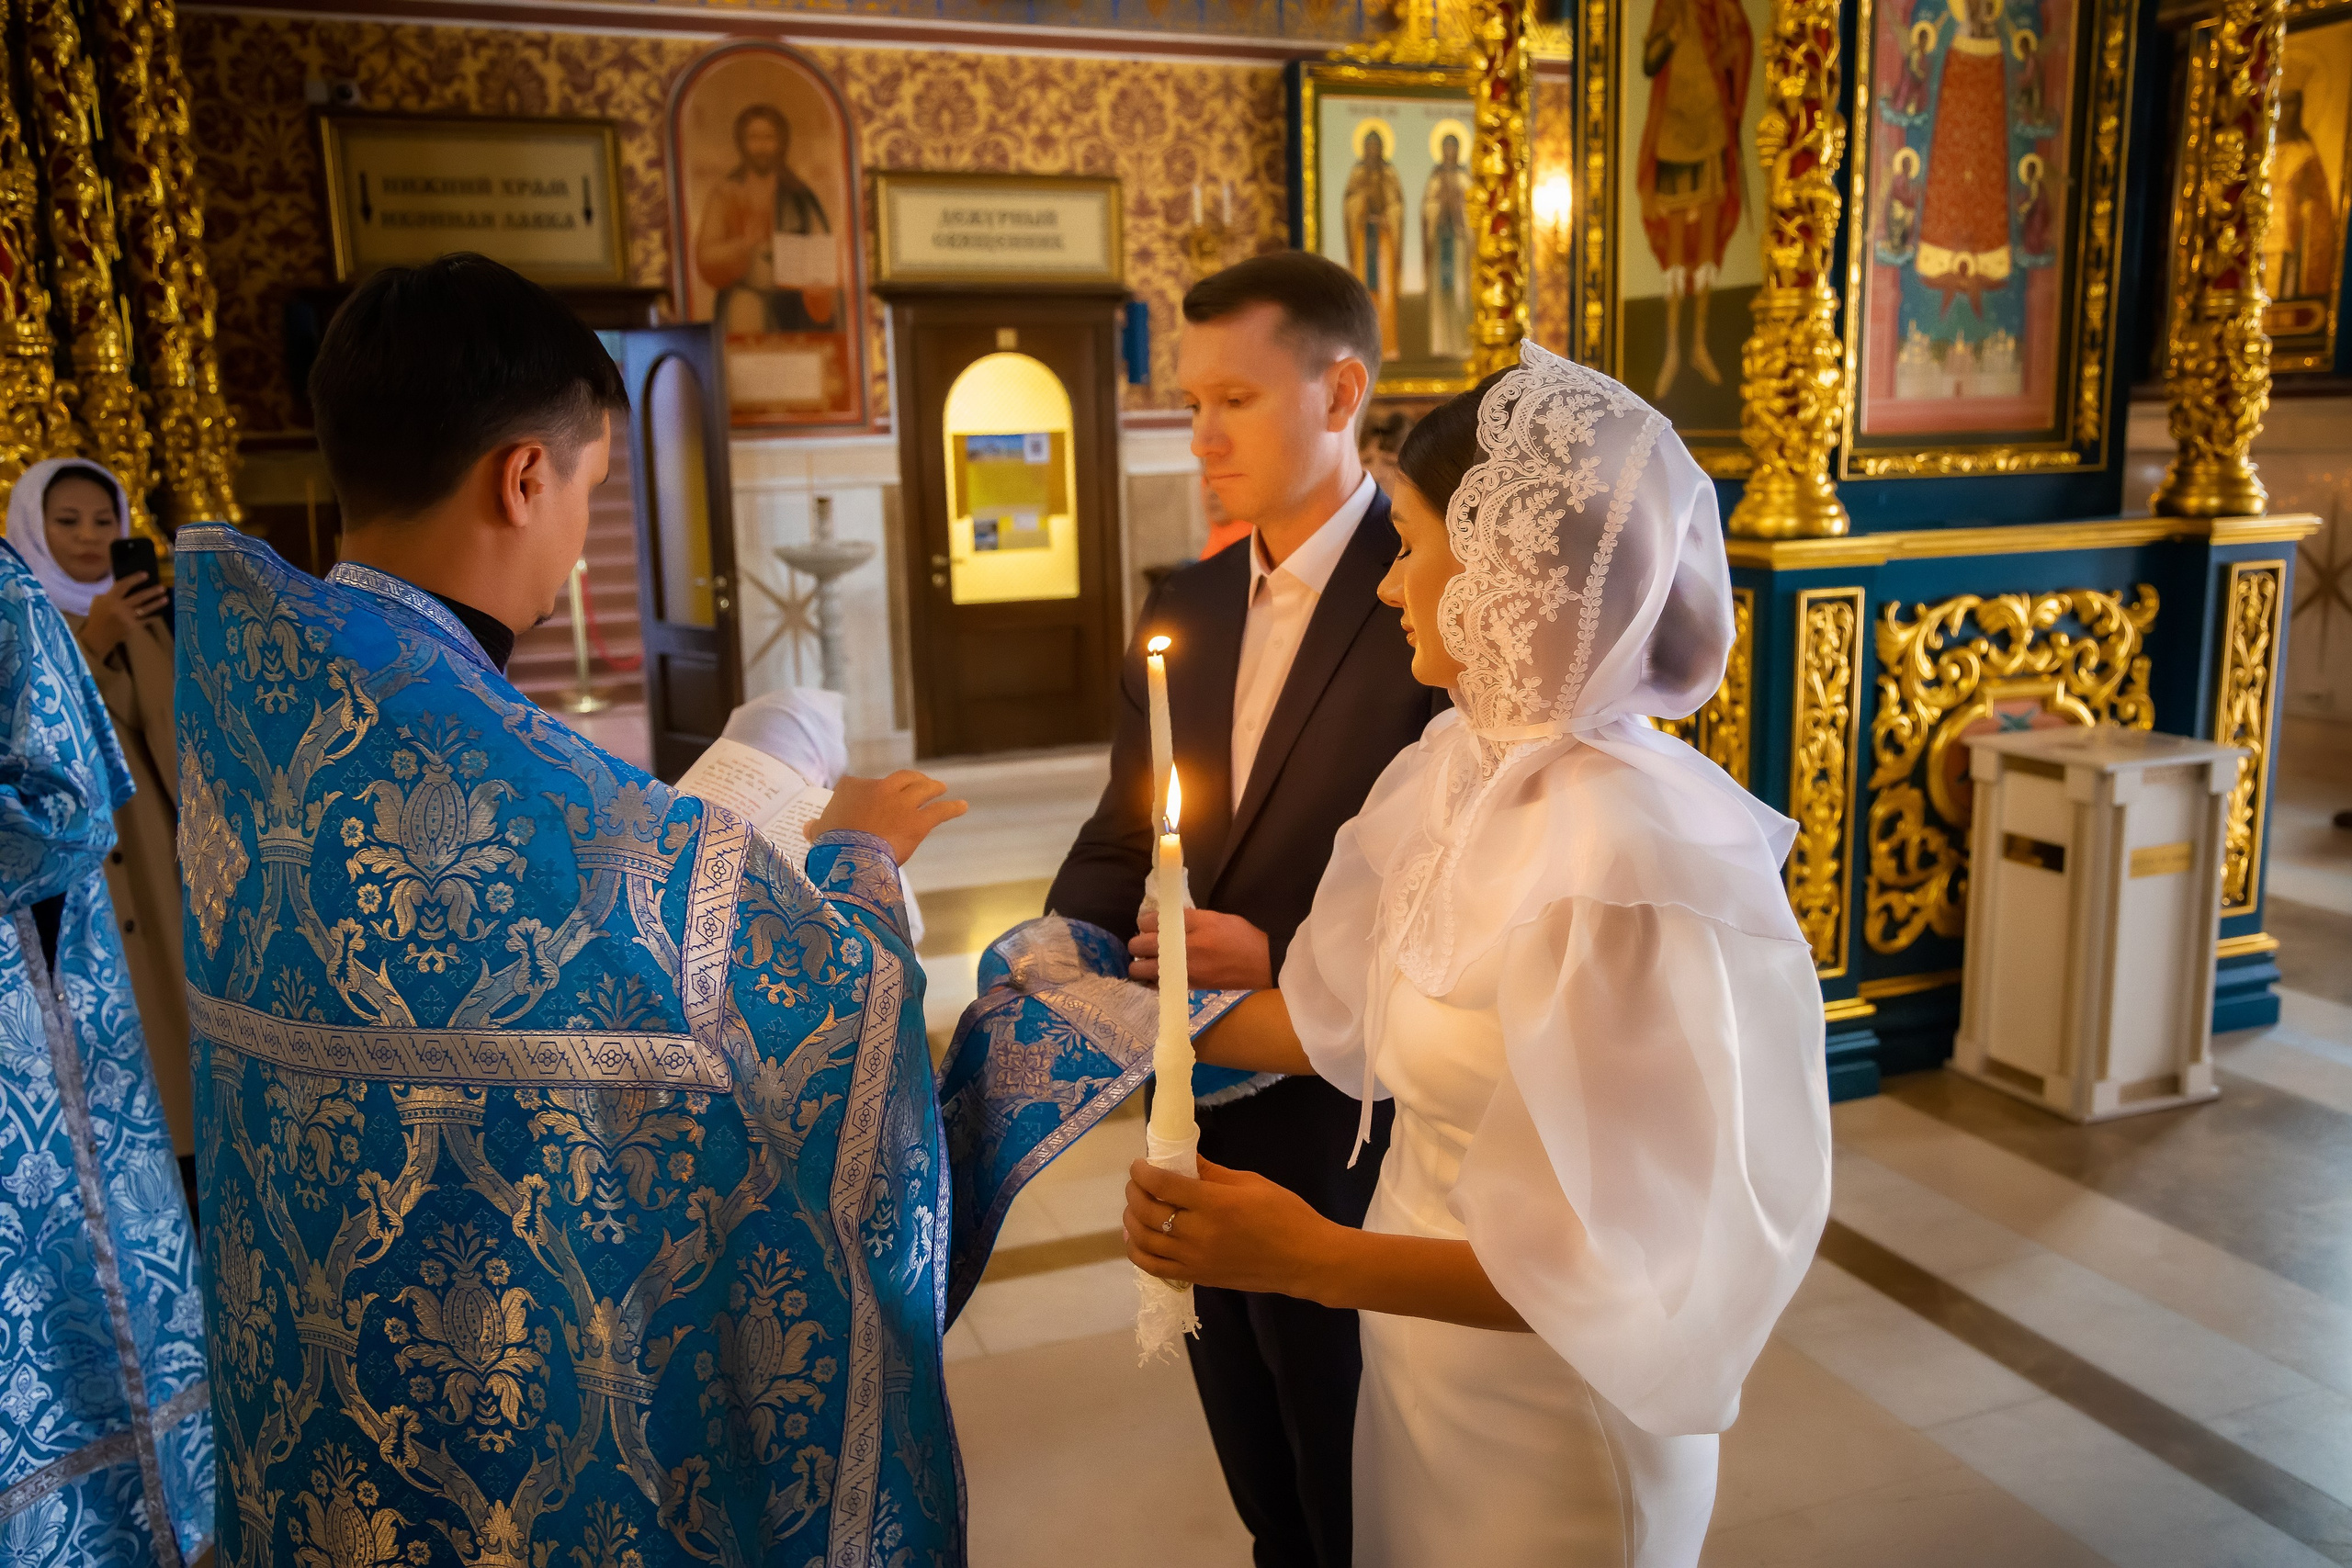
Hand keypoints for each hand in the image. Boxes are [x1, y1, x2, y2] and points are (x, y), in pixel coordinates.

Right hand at [78, 573, 166, 658]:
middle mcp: (120, 607)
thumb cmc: (97, 617)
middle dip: (152, 592)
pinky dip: (151, 616)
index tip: (145, 574)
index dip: (134, 579)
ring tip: (166, 598)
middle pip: (139, 597)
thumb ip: (111, 594)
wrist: (98, 636)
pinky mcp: (132, 627)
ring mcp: (127, 618)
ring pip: (145, 609)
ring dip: (156, 603)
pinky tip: (159, 613)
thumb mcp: (99, 602)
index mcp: (110, 599)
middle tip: (162, 587)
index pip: (123, 585)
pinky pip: (144, 620)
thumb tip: (125, 586)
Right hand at [812, 770, 967, 864]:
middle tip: (922, 782)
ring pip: (923, 789)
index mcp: (852, 786)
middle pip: (901, 778)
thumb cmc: (830, 845)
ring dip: (934, 787)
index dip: (871, 793)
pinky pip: (940, 811)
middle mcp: (880, 788)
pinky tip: (962, 806)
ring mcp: (901, 802)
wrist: (849, 856)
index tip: (874, 800)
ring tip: (942, 787)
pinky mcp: (918, 821)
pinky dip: (953, 807)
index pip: (863, 785)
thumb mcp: (820, 832)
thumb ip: (817, 827)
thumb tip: (806, 827)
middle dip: (913, 780)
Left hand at [1124, 1157, 1340, 1300]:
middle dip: (1135, 1192)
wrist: (1306, 1260)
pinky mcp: (1196, 1278)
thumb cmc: (1286, 1215)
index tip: (1139, 1163)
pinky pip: (1154, 1268)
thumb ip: (1212, 1172)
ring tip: (1135, 1207)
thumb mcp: (1251, 1182)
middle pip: (1147, 1211)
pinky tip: (1138, 1238)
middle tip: (1138, 1181)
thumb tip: (1182, 1158)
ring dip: (1131, 1220)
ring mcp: (1194, 1260)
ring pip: (1144, 1241)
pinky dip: (1138, 1252)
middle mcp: (1197, 1233)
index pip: (1162, 1185)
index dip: (1142, 1172)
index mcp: (1213, 1204)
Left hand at [1131, 907, 1271, 989]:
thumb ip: (1189, 919)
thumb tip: (1166, 921)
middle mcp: (1183, 947)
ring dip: (1140, 964)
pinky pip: (1155, 985)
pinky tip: (1160, 977)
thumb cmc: (1242, 938)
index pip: (1149, 921)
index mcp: (1192, 924)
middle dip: (1137, 943)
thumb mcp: (1217, 918)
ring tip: (1149, 962)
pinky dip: (1152, 981)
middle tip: (1146, 944)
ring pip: (1140, 968)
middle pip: (1139, 944)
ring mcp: (1182, 970)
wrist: (1264, 965)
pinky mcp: (1185, 988)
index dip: (1145, 922)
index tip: (1149, 925)